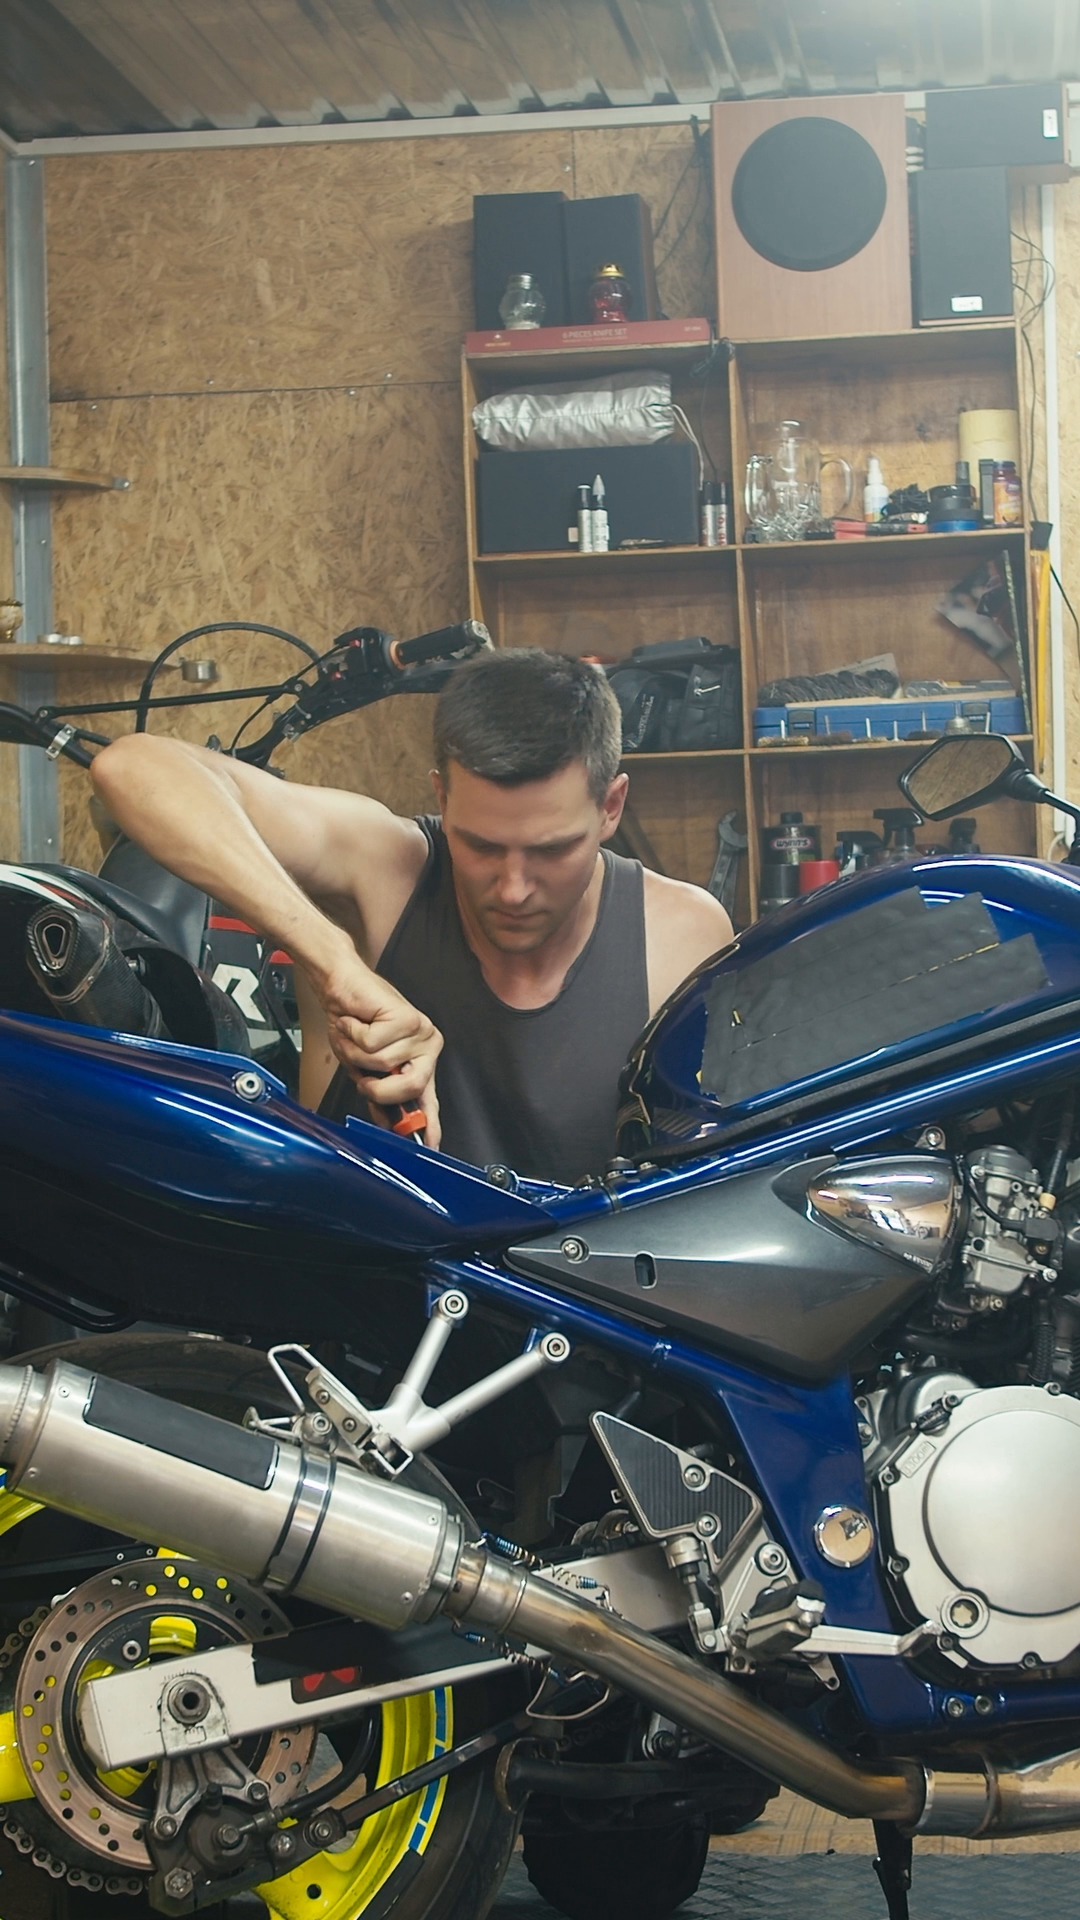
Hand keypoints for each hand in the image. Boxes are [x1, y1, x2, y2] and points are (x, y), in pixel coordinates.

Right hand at [319, 951, 442, 1147]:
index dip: (428, 1122)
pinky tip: (357, 1023)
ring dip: (356, 1054)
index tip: (430, 1144)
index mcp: (419, 1062)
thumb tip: (389, 1124)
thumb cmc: (353, 1022)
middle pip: (410, 1086)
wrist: (341, 987)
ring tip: (356, 1037)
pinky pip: (373, 1046)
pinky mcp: (407, 1018)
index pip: (427, 1097)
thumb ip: (379, 1093)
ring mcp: (420, 1032)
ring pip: (382, 1065)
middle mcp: (427, 1047)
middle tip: (362, 1073)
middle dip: (377, 1087)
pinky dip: (354, 1036)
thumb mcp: (363, 1068)